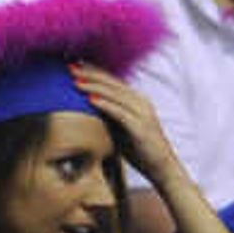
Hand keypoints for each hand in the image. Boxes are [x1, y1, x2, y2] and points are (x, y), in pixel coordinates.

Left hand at [72, 64, 181, 188]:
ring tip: (76, 82)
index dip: (94, 71)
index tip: (75, 65)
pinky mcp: (140, 127)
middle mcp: (141, 102)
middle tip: (70, 68)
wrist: (163, 168)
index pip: (113, 81)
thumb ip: (110, 115)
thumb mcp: (122, 128)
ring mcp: (142, 113)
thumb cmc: (140, 149)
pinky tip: (90, 100)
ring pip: (115, 95)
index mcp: (137, 100)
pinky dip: (105, 104)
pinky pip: (120, 112)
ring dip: (94, 86)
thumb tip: (88, 107)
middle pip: (112, 83)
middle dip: (91, 74)